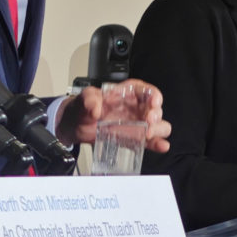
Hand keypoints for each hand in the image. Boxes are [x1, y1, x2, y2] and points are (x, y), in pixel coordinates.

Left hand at [57, 80, 171, 151]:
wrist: (76, 126)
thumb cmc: (83, 108)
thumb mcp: (84, 99)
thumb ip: (88, 100)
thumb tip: (95, 108)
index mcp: (127, 93)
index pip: (145, 91)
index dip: (153, 94)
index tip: (153, 101)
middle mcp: (136, 108)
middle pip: (155, 109)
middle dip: (156, 114)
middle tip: (149, 120)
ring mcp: (137, 124)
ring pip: (159, 125)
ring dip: (158, 129)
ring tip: (149, 134)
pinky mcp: (134, 139)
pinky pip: (150, 142)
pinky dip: (157, 143)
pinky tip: (161, 146)